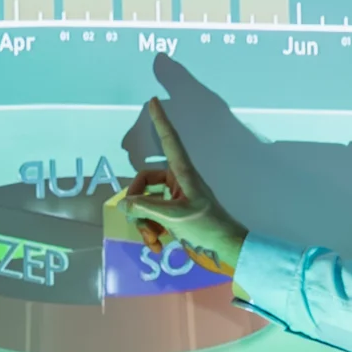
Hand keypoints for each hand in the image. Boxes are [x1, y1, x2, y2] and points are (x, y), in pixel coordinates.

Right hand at [120, 98, 249, 272]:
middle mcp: (178, 182)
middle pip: (144, 181)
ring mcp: (176, 199)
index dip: (160, 120)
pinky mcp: (175, 215)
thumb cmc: (206, 227)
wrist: (227, 250)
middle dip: (137, 204)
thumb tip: (124, 203)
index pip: (169, 140)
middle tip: (138, 221)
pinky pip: (152, 216)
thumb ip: (145, 207)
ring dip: (143, 222)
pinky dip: (150, 230)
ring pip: (146, 202)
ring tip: (151, 240)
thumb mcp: (174, 216)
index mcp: (183, 174)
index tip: (153, 101)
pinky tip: (156, 245)